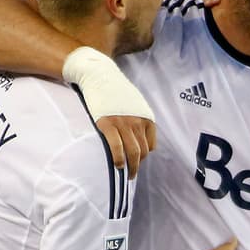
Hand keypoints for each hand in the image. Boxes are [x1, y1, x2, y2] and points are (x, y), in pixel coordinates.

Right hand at [65, 46, 156, 173]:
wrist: (99, 74)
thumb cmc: (115, 90)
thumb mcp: (135, 103)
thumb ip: (139, 118)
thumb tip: (139, 136)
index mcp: (146, 117)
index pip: (151, 145)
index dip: (144, 156)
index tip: (136, 160)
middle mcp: (138, 121)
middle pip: (143, 151)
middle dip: (138, 165)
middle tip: (132, 174)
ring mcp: (124, 123)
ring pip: (132, 153)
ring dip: (130, 167)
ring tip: (126, 173)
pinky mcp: (108, 124)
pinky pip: (117, 148)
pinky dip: (118, 160)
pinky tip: (117, 166)